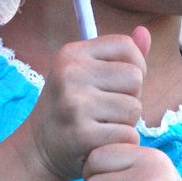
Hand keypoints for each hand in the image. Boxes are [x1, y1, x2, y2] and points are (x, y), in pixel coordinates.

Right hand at [19, 26, 150, 180]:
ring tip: (104, 124)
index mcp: (72, 53)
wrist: (36, 149)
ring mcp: (75, 104)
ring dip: (126, 122)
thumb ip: (118, 55)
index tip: (121, 81)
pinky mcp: (82, 135)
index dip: (136, 64)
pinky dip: (123, 142)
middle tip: (108, 108)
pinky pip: (128, 135)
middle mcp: (70, 74)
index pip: (126, 46)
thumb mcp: (85, 73)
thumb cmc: (69, 107)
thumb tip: (145, 31)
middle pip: (135, 78)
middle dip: (130, 96)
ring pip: (134, 108)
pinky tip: (103, 141)